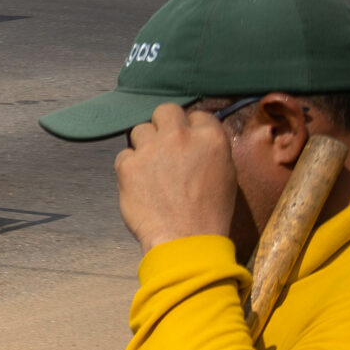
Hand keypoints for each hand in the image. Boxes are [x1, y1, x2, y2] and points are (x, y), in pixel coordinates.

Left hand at [117, 102, 238, 253]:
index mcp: (210, 136)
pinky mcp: (128, 165)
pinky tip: (139, 182)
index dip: (190, 128)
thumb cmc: (209, 211)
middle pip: (165, 111)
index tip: (186, 142)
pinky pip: (123, 154)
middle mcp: (180, 136)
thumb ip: (209, 148)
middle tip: (163, 145)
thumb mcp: (225, 172)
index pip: (196, 114)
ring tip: (150, 166)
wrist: (185, 238)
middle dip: (163, 124)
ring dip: (144, 144)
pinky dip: (129, 166)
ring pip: (140, 129)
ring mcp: (152, 149)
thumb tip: (196, 136)